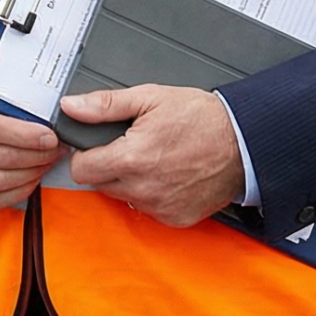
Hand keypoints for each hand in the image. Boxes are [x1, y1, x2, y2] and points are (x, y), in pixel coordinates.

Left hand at [59, 84, 242, 227]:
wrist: (243, 143)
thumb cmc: (201, 118)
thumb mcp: (150, 97)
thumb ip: (104, 105)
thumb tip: (72, 106)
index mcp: (131, 158)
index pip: (80, 170)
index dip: (85, 154)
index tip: (97, 145)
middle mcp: (143, 188)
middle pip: (100, 184)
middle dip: (108, 166)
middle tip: (130, 146)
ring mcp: (160, 207)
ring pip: (123, 197)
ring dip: (129, 181)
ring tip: (153, 157)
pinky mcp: (175, 218)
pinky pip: (148, 209)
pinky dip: (152, 194)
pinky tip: (168, 174)